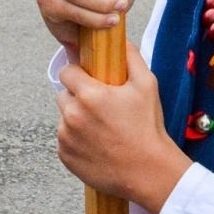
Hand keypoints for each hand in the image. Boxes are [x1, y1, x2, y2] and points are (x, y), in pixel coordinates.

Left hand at [56, 44, 188, 211]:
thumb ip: (130, 57)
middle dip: (78, 97)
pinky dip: (76, 140)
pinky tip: (97, 143)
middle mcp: (73, 115)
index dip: (79, 74)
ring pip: (64, 118)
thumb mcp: (147, 85)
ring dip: (77, 118)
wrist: (149, 172)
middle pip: (64, 94)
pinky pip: (65, 140)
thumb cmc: (148, 129)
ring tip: (101, 128)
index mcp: (89, 95)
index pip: (67, 71)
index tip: (90, 80)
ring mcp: (67, 138)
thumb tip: (120, 41)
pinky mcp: (65, 156)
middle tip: (101, 107)